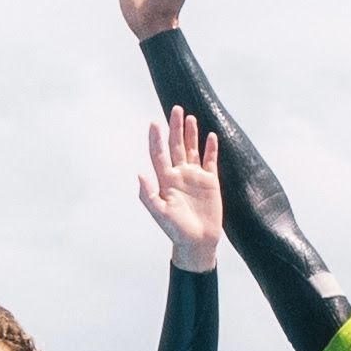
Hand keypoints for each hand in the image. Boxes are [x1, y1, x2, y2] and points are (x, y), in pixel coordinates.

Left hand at [136, 107, 220, 265]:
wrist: (197, 241)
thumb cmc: (176, 230)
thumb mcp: (160, 213)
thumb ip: (149, 194)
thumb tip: (139, 174)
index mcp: (166, 180)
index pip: (159, 154)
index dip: (156, 139)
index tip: (154, 122)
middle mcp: (179, 174)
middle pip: (176, 146)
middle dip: (175, 128)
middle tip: (175, 109)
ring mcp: (195, 177)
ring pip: (193, 149)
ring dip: (192, 134)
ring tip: (190, 117)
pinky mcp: (210, 182)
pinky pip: (210, 161)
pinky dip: (211, 148)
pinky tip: (211, 135)